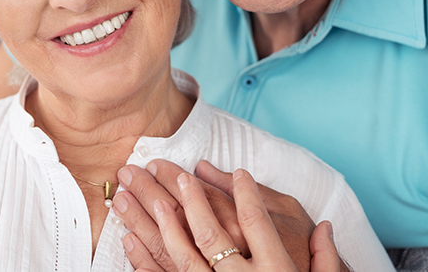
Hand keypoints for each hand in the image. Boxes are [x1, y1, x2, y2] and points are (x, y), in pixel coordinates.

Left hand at [133, 169, 342, 271]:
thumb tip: (238, 173)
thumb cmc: (299, 268)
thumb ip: (269, 203)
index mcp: (272, 258)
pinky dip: (144, 262)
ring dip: (149, 224)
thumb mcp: (297, 227)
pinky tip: (128, 240)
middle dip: (170, 196)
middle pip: (203, 230)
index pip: (242, 215)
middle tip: (146, 168)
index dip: (207, 187)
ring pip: (179, 256)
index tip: (191, 166)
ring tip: (128, 196)